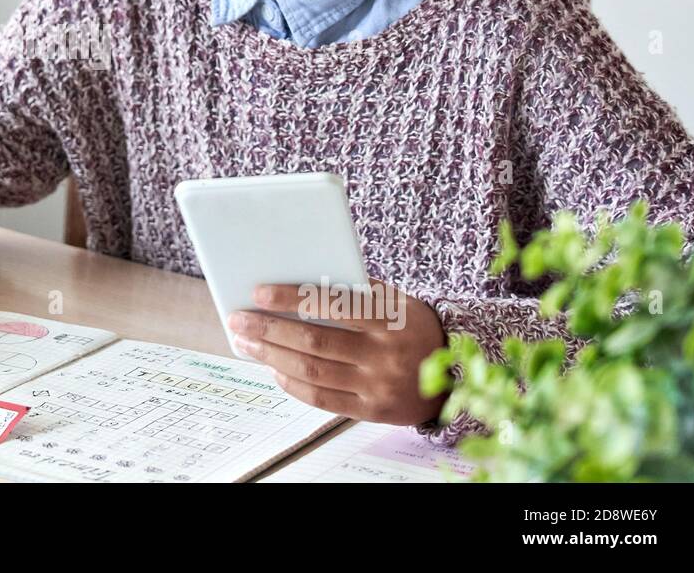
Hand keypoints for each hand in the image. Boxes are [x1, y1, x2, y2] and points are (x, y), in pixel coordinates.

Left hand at [226, 278, 449, 425]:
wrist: (454, 374)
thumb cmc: (409, 325)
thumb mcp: (392, 300)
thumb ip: (351, 291)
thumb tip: (293, 284)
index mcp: (390, 318)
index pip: (332, 304)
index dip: (291, 298)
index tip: (258, 293)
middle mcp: (385, 354)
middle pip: (314, 341)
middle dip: (269, 329)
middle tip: (238, 320)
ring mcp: (378, 386)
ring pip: (312, 371)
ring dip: (271, 355)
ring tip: (246, 342)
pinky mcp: (372, 410)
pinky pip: (322, 399)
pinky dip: (291, 383)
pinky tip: (272, 367)